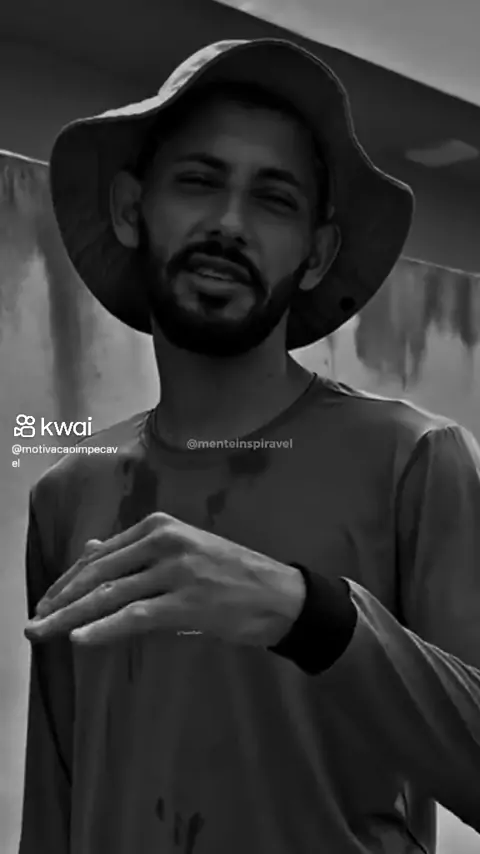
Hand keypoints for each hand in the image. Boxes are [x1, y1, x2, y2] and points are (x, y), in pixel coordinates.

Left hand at [24, 512, 305, 646]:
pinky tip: (79, 639)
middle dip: (60, 601)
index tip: (46, 602)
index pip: (100, 557)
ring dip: (69, 617)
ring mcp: (175, 569)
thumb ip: (133, 552)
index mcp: (158, 526)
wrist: (279, 594)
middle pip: (98, 575)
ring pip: (110, 595)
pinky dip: (104, 628)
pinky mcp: (188, 600)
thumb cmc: (229, 575)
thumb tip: (88, 551)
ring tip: (42, 632)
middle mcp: (162, 541)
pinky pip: (136, 616)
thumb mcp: (180, 552)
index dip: (68, 582)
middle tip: (33, 623)